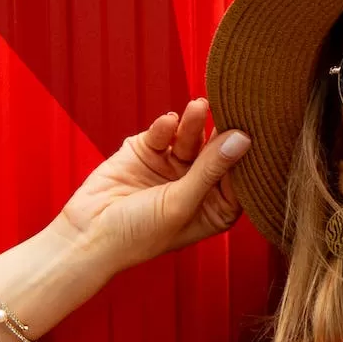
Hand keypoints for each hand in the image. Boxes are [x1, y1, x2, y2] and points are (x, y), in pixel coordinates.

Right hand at [54, 97, 251, 270]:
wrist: (86, 234)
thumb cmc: (138, 234)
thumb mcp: (180, 202)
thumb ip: (211, 169)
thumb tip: (242, 139)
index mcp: (213, 210)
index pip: (240, 179)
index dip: (245, 157)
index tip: (255, 132)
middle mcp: (196, 187)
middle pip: (215, 154)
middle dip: (220, 133)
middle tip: (231, 110)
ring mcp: (171, 169)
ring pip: (190, 139)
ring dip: (194, 124)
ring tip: (199, 106)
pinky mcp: (146, 153)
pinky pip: (162, 135)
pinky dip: (166, 127)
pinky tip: (168, 121)